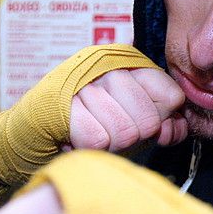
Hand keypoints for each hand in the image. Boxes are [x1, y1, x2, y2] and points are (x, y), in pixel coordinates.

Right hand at [69, 67, 186, 152]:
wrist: (39, 123)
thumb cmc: (95, 122)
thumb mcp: (135, 119)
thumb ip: (164, 124)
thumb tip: (172, 131)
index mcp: (132, 65)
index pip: (171, 96)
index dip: (163, 120)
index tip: (147, 126)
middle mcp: (111, 68)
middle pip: (149, 121)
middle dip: (135, 138)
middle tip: (115, 133)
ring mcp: (87, 84)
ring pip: (125, 132)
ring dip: (112, 145)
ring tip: (98, 134)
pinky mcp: (65, 105)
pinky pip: (98, 140)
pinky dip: (92, 147)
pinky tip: (82, 137)